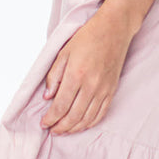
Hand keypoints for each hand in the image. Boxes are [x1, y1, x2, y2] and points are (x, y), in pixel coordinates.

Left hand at [40, 4, 137, 135]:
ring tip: (64, 130)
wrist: (115, 28)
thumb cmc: (88, 36)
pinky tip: (81, 124)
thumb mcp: (64, 52)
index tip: (43, 123)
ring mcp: (103, 89)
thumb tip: (48, 97)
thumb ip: (54, 76)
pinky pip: (101, 113)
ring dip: (74, 128)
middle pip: (73, 116)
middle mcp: (91, 85)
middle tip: (52, 129)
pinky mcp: (112, 89)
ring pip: (87, 118)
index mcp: (76, 74)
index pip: (60, 106)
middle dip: (60, 127)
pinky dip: (90, 123)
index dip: (50, 118)